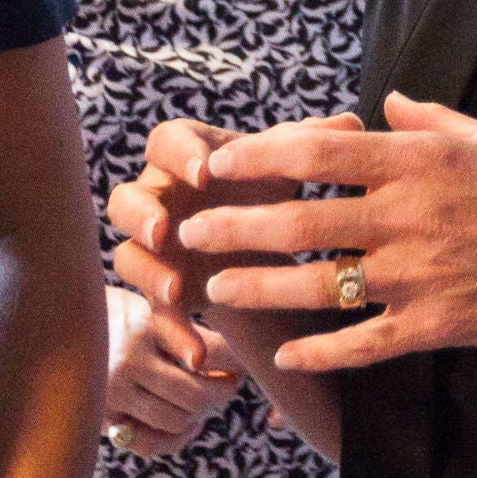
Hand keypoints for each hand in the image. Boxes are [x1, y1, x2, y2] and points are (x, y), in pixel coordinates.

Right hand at [101, 285, 237, 457]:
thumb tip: (233, 351)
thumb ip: (179, 325)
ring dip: (201, 413)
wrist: (49, 324)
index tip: (245, 360)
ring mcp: (114, 393)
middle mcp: (129, 360)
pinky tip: (188, 424)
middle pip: (197, 393)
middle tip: (232, 382)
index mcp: (144, 324)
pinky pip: (150, 443)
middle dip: (224, 391)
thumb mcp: (142, 303)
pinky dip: (176, 438)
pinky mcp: (102, 416)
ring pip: (177, 419)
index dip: (236, 359)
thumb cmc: (108, 310)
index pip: (209, 350)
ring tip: (206, 396)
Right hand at [106, 114, 352, 368]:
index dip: (178, 155)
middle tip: (164, 230)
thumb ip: (310, 145)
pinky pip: (154, 313)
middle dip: (141, 214)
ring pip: (127, 257)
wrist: (257, 244)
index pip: (165, 141)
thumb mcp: (287, 169)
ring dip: (147, 273)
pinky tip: (199, 355)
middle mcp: (159, 200)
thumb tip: (350, 122)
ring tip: (175, 292)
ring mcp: (154, 249)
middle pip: (126, 200)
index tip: (204, 173)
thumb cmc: (268, 191)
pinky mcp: (161, 291)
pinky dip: (174, 333)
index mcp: (185, 158)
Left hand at [175, 93, 476, 374]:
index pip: (319, 153)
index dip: (260, 156)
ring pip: (319, 285)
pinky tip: (284, 355)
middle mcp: (407, 218)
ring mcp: (417, 277)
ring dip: (260, 288)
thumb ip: (431, 120)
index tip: (220, 161)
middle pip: (301, 221)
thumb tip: (389, 100)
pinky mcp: (434, 326)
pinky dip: (321, 351)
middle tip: (190, 230)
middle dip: (237, 226)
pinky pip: (364, 343)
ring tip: (214, 289)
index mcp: (419, 163)